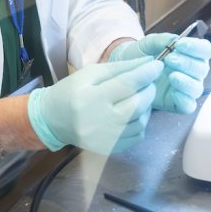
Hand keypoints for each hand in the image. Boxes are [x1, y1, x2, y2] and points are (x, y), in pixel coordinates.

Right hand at [27, 56, 161, 154]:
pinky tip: (134, 112)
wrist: (52, 120)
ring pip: (141, 121)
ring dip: (147, 105)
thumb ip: (120, 67)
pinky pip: (137, 135)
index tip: (158, 65)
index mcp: (92, 98)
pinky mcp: (110, 149)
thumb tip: (147, 62)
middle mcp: (101, 121)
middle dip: (149, 89)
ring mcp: (106, 139)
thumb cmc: (70, 91)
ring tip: (140, 95)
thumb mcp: (90, 73)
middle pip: (138, 104)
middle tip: (149, 80)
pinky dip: (141, 121)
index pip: (128, 85)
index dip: (146, 73)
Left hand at [110, 33, 210, 113]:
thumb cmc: (141, 55)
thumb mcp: (148, 43)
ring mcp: (185, 88)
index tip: (180, 45)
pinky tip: (174, 93)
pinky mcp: (177, 103)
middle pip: (202, 69)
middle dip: (188, 63)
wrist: (126, 70)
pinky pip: (188, 105)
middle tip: (170, 59)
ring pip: (197, 88)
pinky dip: (184, 99)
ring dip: (187, 81)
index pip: (205, 50)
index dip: (197, 47)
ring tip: (171, 76)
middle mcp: (191, 72)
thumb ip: (162, 40)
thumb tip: (175, 40)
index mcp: (190, 54)